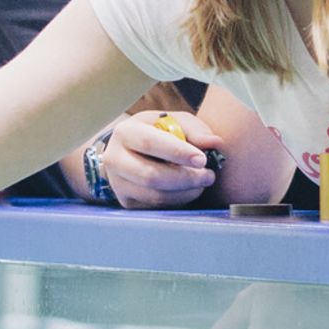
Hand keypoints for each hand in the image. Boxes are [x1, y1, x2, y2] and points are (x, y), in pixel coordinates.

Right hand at [104, 111, 221, 209]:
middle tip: (208, 176)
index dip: (177, 152)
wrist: (132, 150)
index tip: (202, 160)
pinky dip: (178, 201)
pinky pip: (156, 206)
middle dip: (185, 178)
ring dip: (185, 193)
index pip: (149, 143)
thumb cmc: (158, 132)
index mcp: (125, 132)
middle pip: (151, 176)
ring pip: (155, 196)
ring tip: (202, 183)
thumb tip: (213, 142)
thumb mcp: (173, 122)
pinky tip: (188, 191)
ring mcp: (118, 183)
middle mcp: (115, 159)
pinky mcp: (127, 201)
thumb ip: (194, 129)